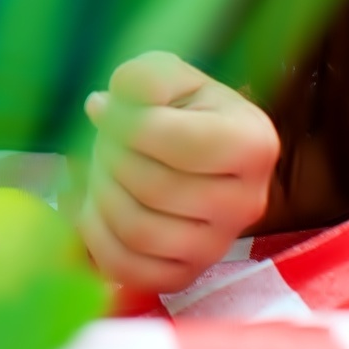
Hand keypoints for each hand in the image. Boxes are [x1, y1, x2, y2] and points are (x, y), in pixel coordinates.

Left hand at [79, 51, 278, 293]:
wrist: (181, 149)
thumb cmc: (173, 107)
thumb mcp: (164, 74)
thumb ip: (142, 79)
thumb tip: (104, 108)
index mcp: (253, 144)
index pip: (181, 143)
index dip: (130, 125)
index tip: (111, 110)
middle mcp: (248, 202)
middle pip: (154, 188)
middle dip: (112, 159)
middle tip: (107, 143)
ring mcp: (219, 246)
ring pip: (138, 232)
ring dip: (101, 195)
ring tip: (103, 172)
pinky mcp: (187, 274)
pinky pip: (128, 269)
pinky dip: (96, 237)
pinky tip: (95, 208)